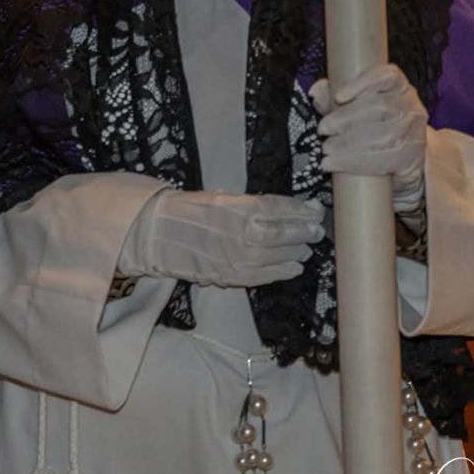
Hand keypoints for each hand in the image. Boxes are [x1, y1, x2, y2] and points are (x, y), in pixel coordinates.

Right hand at [118, 189, 324, 287]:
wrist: (156, 234)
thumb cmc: (186, 210)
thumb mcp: (219, 197)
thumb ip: (249, 205)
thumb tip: (282, 210)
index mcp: (237, 207)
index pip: (278, 208)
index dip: (301, 210)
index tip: (315, 209)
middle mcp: (240, 233)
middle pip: (283, 233)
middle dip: (305, 231)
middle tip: (318, 229)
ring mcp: (237, 258)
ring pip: (278, 255)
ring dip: (298, 251)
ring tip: (308, 247)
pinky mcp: (230, 276)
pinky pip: (264, 276)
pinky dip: (283, 272)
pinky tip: (295, 268)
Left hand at [310, 63, 426, 211]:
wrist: (404, 157)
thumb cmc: (375, 126)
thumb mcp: (355, 107)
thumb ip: (334, 97)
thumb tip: (316, 91)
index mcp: (398, 87)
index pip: (387, 76)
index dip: (363, 83)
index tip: (338, 96)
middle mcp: (410, 107)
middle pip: (380, 107)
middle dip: (345, 119)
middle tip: (323, 130)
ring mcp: (414, 133)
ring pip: (382, 136)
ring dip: (347, 144)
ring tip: (327, 148)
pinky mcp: (411, 158)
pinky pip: (383, 160)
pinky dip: (354, 163)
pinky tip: (335, 164)